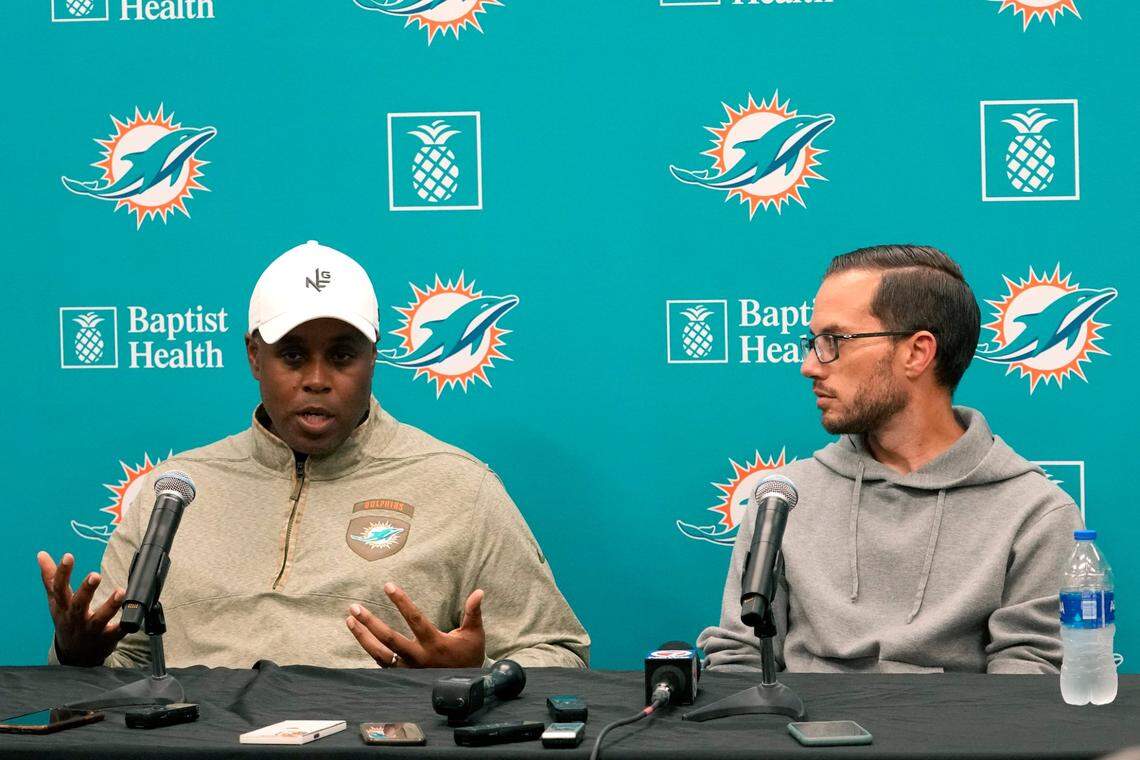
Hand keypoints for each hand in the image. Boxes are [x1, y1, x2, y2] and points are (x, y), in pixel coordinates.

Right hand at [37, 551, 126, 666]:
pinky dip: (123, 626)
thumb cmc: (66, 621)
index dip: (62, 573)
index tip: (68, 556)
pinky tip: (131, 617)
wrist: (75, 656)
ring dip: (110, 606)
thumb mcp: (56, 601)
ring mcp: (91, 630)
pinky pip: (116, 632)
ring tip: (120, 591)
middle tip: (95, 575)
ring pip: (99, 619)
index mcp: (62, 607)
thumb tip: (41, 554)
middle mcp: (75, 619)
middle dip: (86, 590)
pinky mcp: (107, 638)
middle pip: (78, 604)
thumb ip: (51, 578)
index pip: (59, 589)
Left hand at [346, 583, 484, 667]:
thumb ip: (473, 612)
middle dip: (370, 622)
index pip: (415, 619)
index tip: (388, 586)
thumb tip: (479, 592)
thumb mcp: (474, 634)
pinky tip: (360, 635)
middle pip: (389, 639)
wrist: (465, 689)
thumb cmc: (469, 656)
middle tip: (355, 607)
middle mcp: (418, 657)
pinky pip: (381, 664)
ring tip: (350, 620)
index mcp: (435, 644)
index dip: (401, 602)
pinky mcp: (402, 675)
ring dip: (363, 636)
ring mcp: (408, 669)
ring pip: (380, 654)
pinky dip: (369, 650)